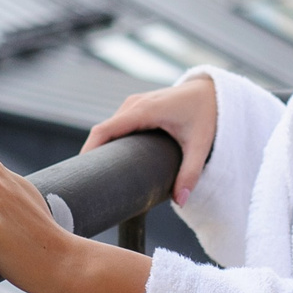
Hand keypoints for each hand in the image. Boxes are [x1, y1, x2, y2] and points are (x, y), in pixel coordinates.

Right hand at [83, 74, 216, 205]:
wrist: (212, 90)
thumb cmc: (207, 114)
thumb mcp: (201, 145)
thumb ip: (191, 173)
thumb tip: (181, 202)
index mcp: (144, 111)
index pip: (105, 130)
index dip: (89, 150)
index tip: (80, 172)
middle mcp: (134, 105)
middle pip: (102, 131)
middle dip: (92, 154)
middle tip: (88, 182)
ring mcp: (134, 104)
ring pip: (109, 128)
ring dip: (101, 148)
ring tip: (96, 175)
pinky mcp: (137, 108)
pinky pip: (116, 125)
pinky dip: (110, 141)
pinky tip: (110, 160)